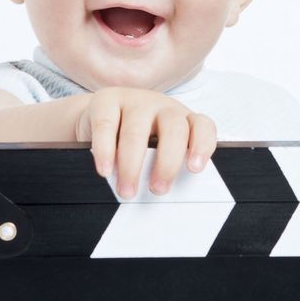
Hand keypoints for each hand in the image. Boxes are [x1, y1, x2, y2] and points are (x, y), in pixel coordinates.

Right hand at [73, 87, 216, 197]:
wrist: (97, 118)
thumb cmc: (134, 143)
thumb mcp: (155, 153)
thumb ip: (163, 170)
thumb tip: (162, 199)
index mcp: (183, 120)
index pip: (202, 126)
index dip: (202, 146)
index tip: (195, 169)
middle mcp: (163, 107)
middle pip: (174, 129)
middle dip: (167, 162)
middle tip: (158, 189)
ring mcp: (134, 101)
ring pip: (137, 130)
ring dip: (132, 165)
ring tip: (127, 190)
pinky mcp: (105, 101)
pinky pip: (106, 126)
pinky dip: (105, 151)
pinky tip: (105, 169)